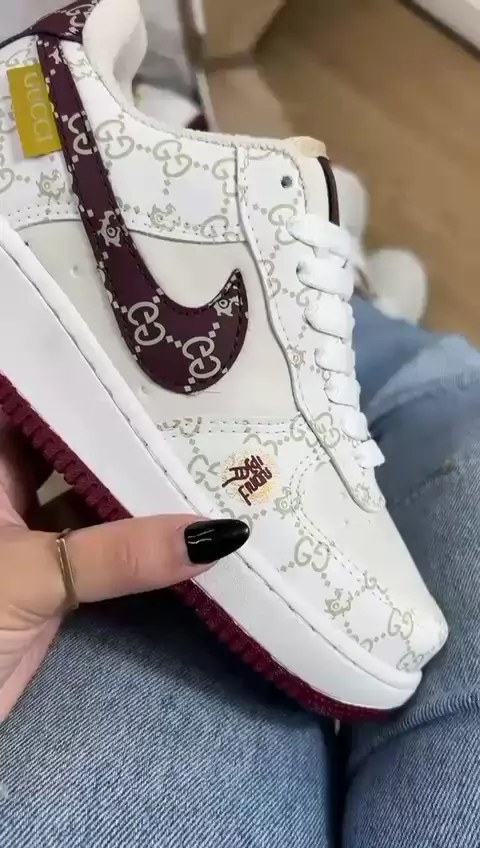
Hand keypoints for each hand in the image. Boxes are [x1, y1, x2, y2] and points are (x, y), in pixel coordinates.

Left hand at [0, 412, 248, 719]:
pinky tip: (183, 529)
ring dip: (138, 495)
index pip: (44, 409)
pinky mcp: (48, 582)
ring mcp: (29, 538)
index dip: (93, 391)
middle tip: (197, 418)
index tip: (154, 379)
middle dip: (128, 441)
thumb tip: (219, 533)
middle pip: (76, 453)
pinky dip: (135, 544)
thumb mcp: (31, 575)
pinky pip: (100, 550)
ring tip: (203, 464)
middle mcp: (8, 493)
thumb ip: (120, 554)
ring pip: (91, 502)